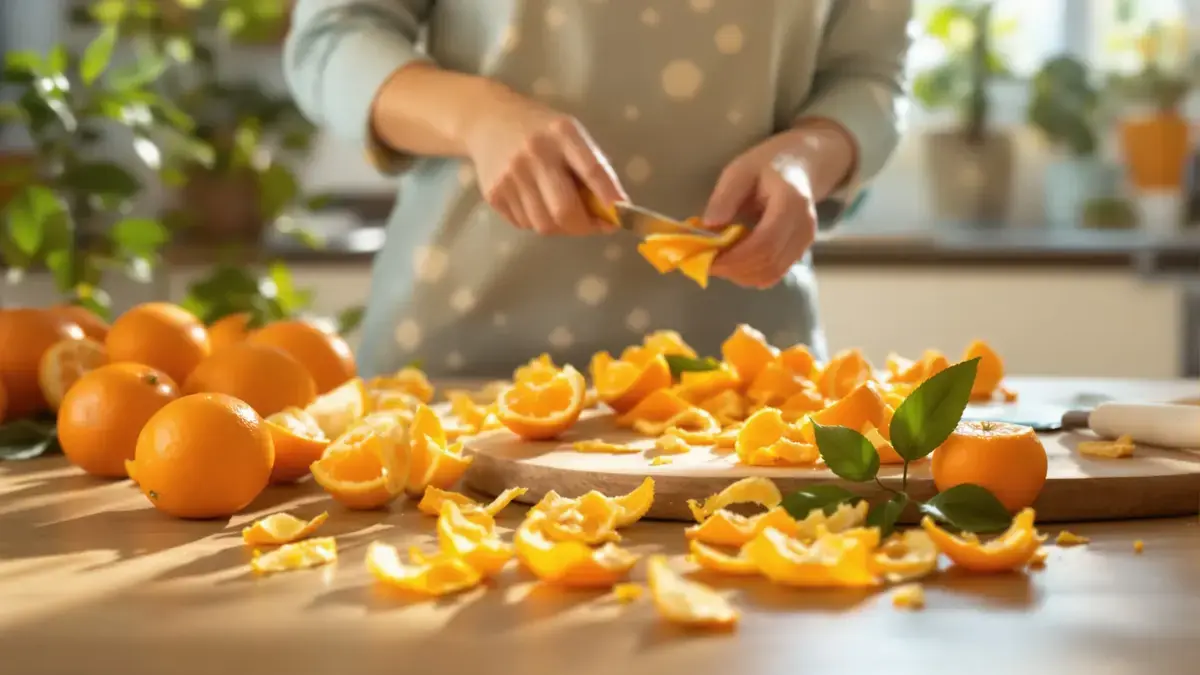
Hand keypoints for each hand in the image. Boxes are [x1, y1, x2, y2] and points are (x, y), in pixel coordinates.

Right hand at [462, 85, 626, 234]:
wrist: (487, 120)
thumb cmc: (540, 130)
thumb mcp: (569, 135)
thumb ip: (590, 167)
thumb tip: (612, 210)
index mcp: (562, 133)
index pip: (591, 170)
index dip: (608, 198)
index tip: (619, 217)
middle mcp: (534, 154)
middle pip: (564, 210)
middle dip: (585, 227)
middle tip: (594, 226)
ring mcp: (510, 176)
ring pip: (544, 225)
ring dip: (562, 228)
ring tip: (564, 213)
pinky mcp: (493, 194)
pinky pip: (525, 224)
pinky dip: (538, 222)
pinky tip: (538, 203)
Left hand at [702, 132, 821, 288]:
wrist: (802, 165)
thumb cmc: (768, 164)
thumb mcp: (740, 170)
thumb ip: (725, 197)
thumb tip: (709, 226)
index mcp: (791, 203)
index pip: (764, 243)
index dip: (735, 258)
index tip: (707, 259)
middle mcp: (804, 227)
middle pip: (768, 263)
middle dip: (733, 269)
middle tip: (705, 263)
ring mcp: (805, 242)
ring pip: (771, 274)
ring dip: (740, 275)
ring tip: (717, 262)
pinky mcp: (799, 251)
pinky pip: (774, 273)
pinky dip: (750, 274)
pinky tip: (733, 262)